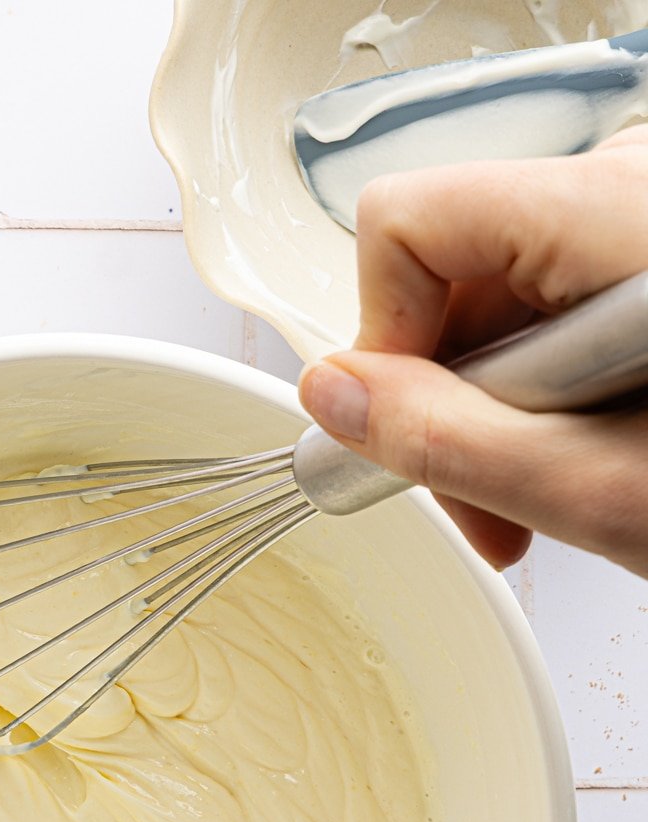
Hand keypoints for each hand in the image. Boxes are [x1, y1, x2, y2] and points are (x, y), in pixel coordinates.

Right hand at [298, 127, 647, 575]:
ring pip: (504, 293)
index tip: (403, 435)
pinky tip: (591, 452)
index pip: (408, 222)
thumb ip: (445, 441)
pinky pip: (560, 296)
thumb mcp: (597, 486)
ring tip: (555, 494)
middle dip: (448, 398)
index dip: (382, 341)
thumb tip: (337, 401)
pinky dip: (554, 385)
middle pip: (453, 265)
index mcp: (618, 215)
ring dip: (503, 407)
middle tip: (492, 505)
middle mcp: (634, 183)